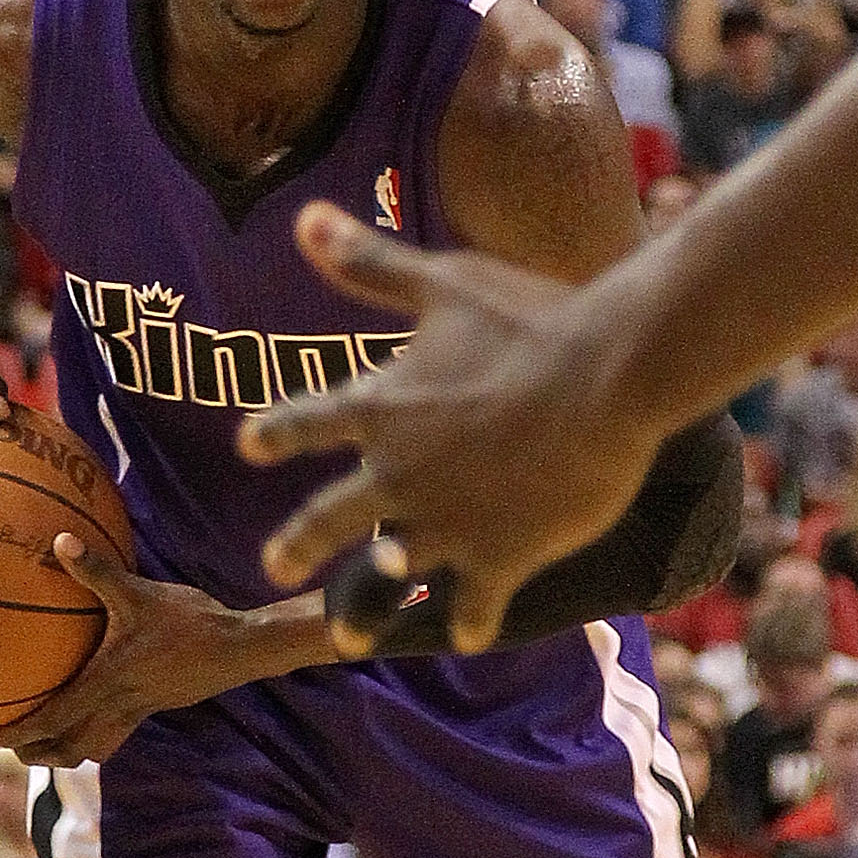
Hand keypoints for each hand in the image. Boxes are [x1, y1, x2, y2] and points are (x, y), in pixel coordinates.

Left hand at [0, 536, 259, 768]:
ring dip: (65, 751)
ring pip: (94, 747)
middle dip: (37, 753)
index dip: (20, 733)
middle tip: (10, 747)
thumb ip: (97, 570)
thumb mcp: (139, 591)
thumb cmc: (189, 619)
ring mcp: (138, 710)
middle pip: (69, 747)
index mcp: (108, 680)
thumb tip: (60, 540)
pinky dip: (94, 736)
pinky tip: (89, 716)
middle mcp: (119, 703)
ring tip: (42, 744)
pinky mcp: (153, 707)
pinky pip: (115, 733)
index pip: (55, 717)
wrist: (239, 647)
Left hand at [240, 205, 663, 651]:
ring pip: (394, 571)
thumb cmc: (529, 321)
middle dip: (298, 543)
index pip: (309, 422)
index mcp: (382, 407)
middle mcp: (400, 474)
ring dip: (372, 603)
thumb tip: (304, 220)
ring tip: (351, 630)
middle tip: (274, 565)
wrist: (609, 375)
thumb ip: (371, 265)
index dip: (278, 432)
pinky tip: (469, 637)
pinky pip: (476, 603)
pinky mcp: (500, 556)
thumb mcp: (446, 282)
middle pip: (330, 516)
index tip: (248, 442)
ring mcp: (446, 523)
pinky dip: (472, 621)